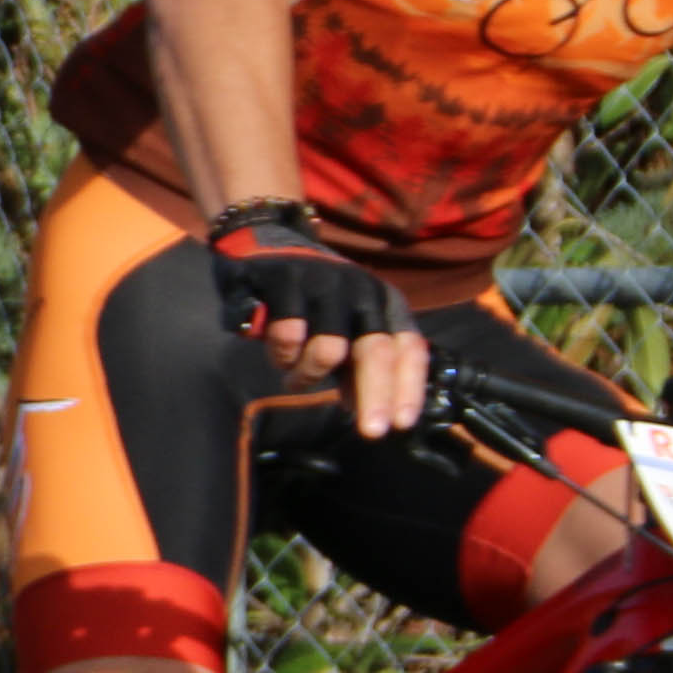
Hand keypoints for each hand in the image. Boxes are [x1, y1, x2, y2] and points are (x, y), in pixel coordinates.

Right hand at [204, 203, 422, 430]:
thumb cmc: (309, 296)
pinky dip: (281, 352)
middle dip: (377, 396)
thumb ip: (355, 366)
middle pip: (377, 351)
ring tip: (293, 376)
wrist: (264, 241)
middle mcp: (362, 292)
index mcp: (384, 304)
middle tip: (371, 432)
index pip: (409, 348)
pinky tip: (274, 347)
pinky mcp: (287, 281)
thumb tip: (364, 408)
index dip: (409, 387)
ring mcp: (325, 284)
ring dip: (307, 375)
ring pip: (328, 350)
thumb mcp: (344, 327)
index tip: (403, 424)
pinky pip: (289, 335)